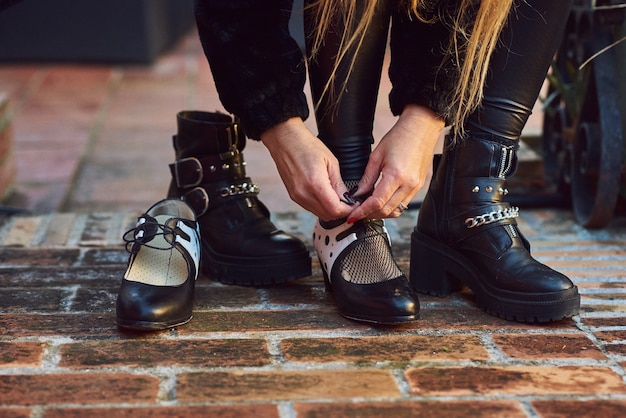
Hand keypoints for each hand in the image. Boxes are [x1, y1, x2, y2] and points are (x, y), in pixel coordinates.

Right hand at [261, 117, 351, 220]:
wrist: (285, 140)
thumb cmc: (306, 145)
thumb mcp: (331, 162)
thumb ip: (339, 184)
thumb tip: (347, 199)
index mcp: (315, 183)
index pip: (335, 209)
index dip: (348, 210)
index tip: (354, 205)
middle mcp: (304, 193)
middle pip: (328, 215)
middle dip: (341, 212)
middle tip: (349, 203)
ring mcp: (297, 196)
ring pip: (319, 214)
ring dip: (331, 210)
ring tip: (338, 199)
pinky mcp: (293, 196)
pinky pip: (310, 208)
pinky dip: (321, 206)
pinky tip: (326, 196)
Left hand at [347, 105, 444, 221]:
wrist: (420, 129)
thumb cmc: (399, 138)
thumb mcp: (376, 156)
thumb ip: (367, 179)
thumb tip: (357, 195)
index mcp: (396, 176)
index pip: (377, 202)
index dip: (363, 212)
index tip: (353, 215)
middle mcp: (408, 185)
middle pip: (386, 211)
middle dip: (369, 215)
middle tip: (357, 214)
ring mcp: (415, 187)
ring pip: (396, 211)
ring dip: (380, 213)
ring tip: (368, 209)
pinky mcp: (418, 187)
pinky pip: (403, 204)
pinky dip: (391, 207)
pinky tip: (381, 202)